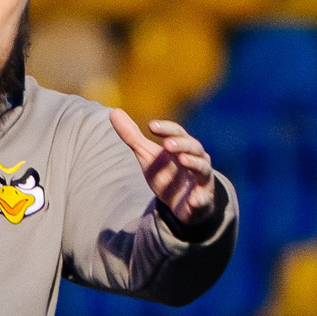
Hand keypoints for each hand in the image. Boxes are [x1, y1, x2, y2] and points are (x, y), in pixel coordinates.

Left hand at [109, 109, 217, 227]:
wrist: (183, 204)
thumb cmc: (167, 175)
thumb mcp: (147, 155)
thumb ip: (132, 136)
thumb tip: (113, 112)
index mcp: (182, 147)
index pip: (177, 132)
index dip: (166, 129)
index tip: (151, 127)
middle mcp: (196, 159)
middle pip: (193, 147)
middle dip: (181, 144)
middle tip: (167, 144)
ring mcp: (202, 179)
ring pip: (203, 168)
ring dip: (194, 163)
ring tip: (183, 161)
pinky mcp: (202, 199)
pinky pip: (203, 198)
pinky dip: (199, 198)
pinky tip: (194, 201)